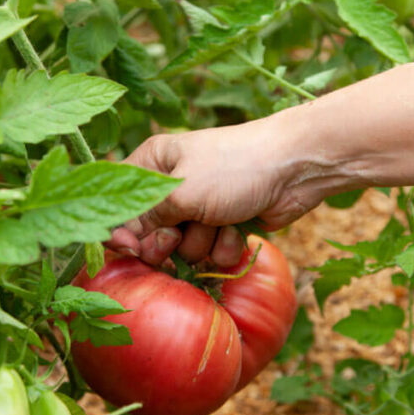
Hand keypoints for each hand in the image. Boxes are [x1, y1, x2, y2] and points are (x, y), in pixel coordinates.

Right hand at [108, 115, 331, 265]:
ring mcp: (200, 206)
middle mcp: (173, 184)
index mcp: (154, 163)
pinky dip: (225, 244)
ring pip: (182, 247)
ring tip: (221, 219)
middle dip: (167, 241)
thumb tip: (118, 239)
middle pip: (149, 233)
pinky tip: (239, 226)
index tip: (131, 249)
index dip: (121, 230)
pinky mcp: (224, 223)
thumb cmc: (234, 168)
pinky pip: (210, 251)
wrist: (295, 168)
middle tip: (179, 232)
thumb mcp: (182, 191)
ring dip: (203, 241)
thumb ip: (146, 217)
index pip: (118, 202)